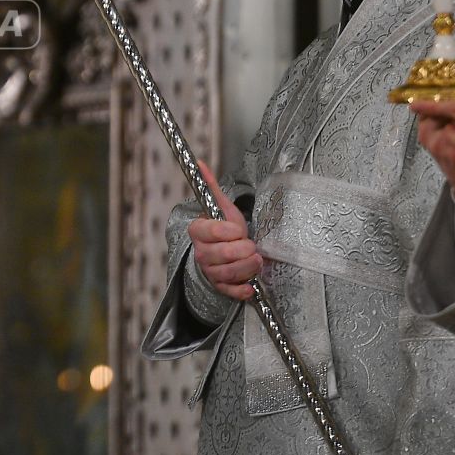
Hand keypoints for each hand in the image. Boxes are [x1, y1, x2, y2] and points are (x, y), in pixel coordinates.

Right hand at [185, 161, 261, 300]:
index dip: (230, 231)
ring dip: (249, 266)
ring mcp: (209, 271)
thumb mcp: (220, 208)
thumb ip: (211, 187)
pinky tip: (251, 284)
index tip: (239, 229)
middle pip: (223, 253)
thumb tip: (200, 163)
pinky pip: (231, 291)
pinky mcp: (220, 287)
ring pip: (229, 272)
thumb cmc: (222, 230)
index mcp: (198, 231)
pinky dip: (243, 289)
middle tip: (251, 245)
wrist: (217, 253)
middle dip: (244, 249)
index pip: (212, 231)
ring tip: (256, 259)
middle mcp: (200, 253)